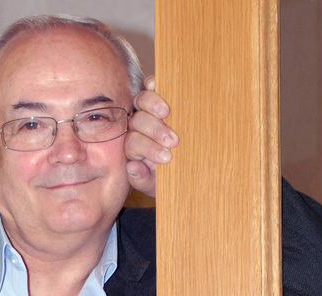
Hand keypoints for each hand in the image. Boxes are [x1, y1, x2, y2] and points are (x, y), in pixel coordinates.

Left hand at [124, 76, 178, 197]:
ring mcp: (148, 110)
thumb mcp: (157, 185)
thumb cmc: (170, 177)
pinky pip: (151, 85)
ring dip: (152, 104)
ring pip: (141, 101)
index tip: (167, 157)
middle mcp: (138, 127)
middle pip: (137, 122)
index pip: (133, 143)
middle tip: (173, 140)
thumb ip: (142, 180)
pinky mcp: (160, 97)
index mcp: (134, 147)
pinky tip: (162, 86)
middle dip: (154, 130)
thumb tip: (133, 167)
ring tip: (167, 112)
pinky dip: (154, 84)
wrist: (189, 172)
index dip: (147, 148)